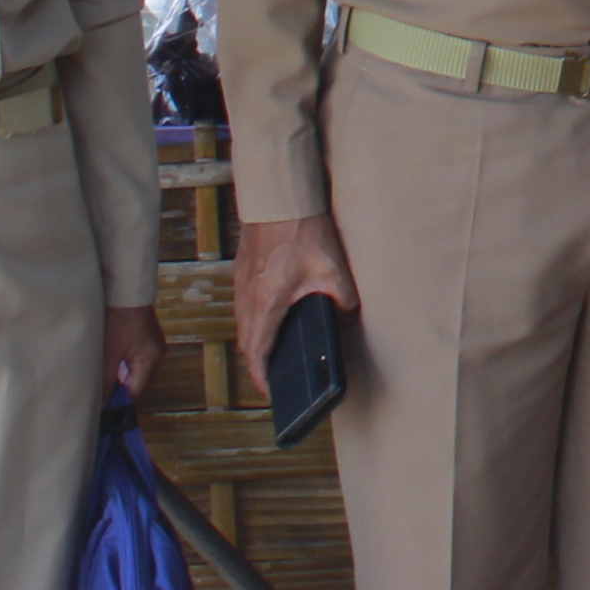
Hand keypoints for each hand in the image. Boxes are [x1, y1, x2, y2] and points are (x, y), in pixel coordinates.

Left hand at [102, 305, 166, 400]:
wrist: (125, 288)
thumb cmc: (118, 320)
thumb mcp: (109, 352)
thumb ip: (106, 381)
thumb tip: (100, 406)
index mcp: (151, 360)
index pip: (136, 392)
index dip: (118, 403)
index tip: (99, 409)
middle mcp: (156, 355)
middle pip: (136, 383)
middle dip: (117, 391)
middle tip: (95, 396)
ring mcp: (151, 346)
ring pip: (133, 372)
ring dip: (117, 378)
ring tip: (98, 382)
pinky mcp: (143, 338)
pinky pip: (132, 361)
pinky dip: (120, 366)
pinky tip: (106, 366)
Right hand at [236, 213, 358, 373]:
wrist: (278, 198)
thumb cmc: (302, 232)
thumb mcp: (333, 270)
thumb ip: (344, 300)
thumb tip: (348, 317)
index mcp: (266, 303)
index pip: (257, 353)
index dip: (262, 376)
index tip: (271, 390)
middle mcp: (247, 298)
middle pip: (247, 342)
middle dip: (259, 363)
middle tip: (276, 375)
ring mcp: (240, 284)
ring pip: (243, 323)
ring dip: (256, 340)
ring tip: (275, 351)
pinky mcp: (242, 271)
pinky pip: (244, 305)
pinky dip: (254, 319)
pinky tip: (273, 316)